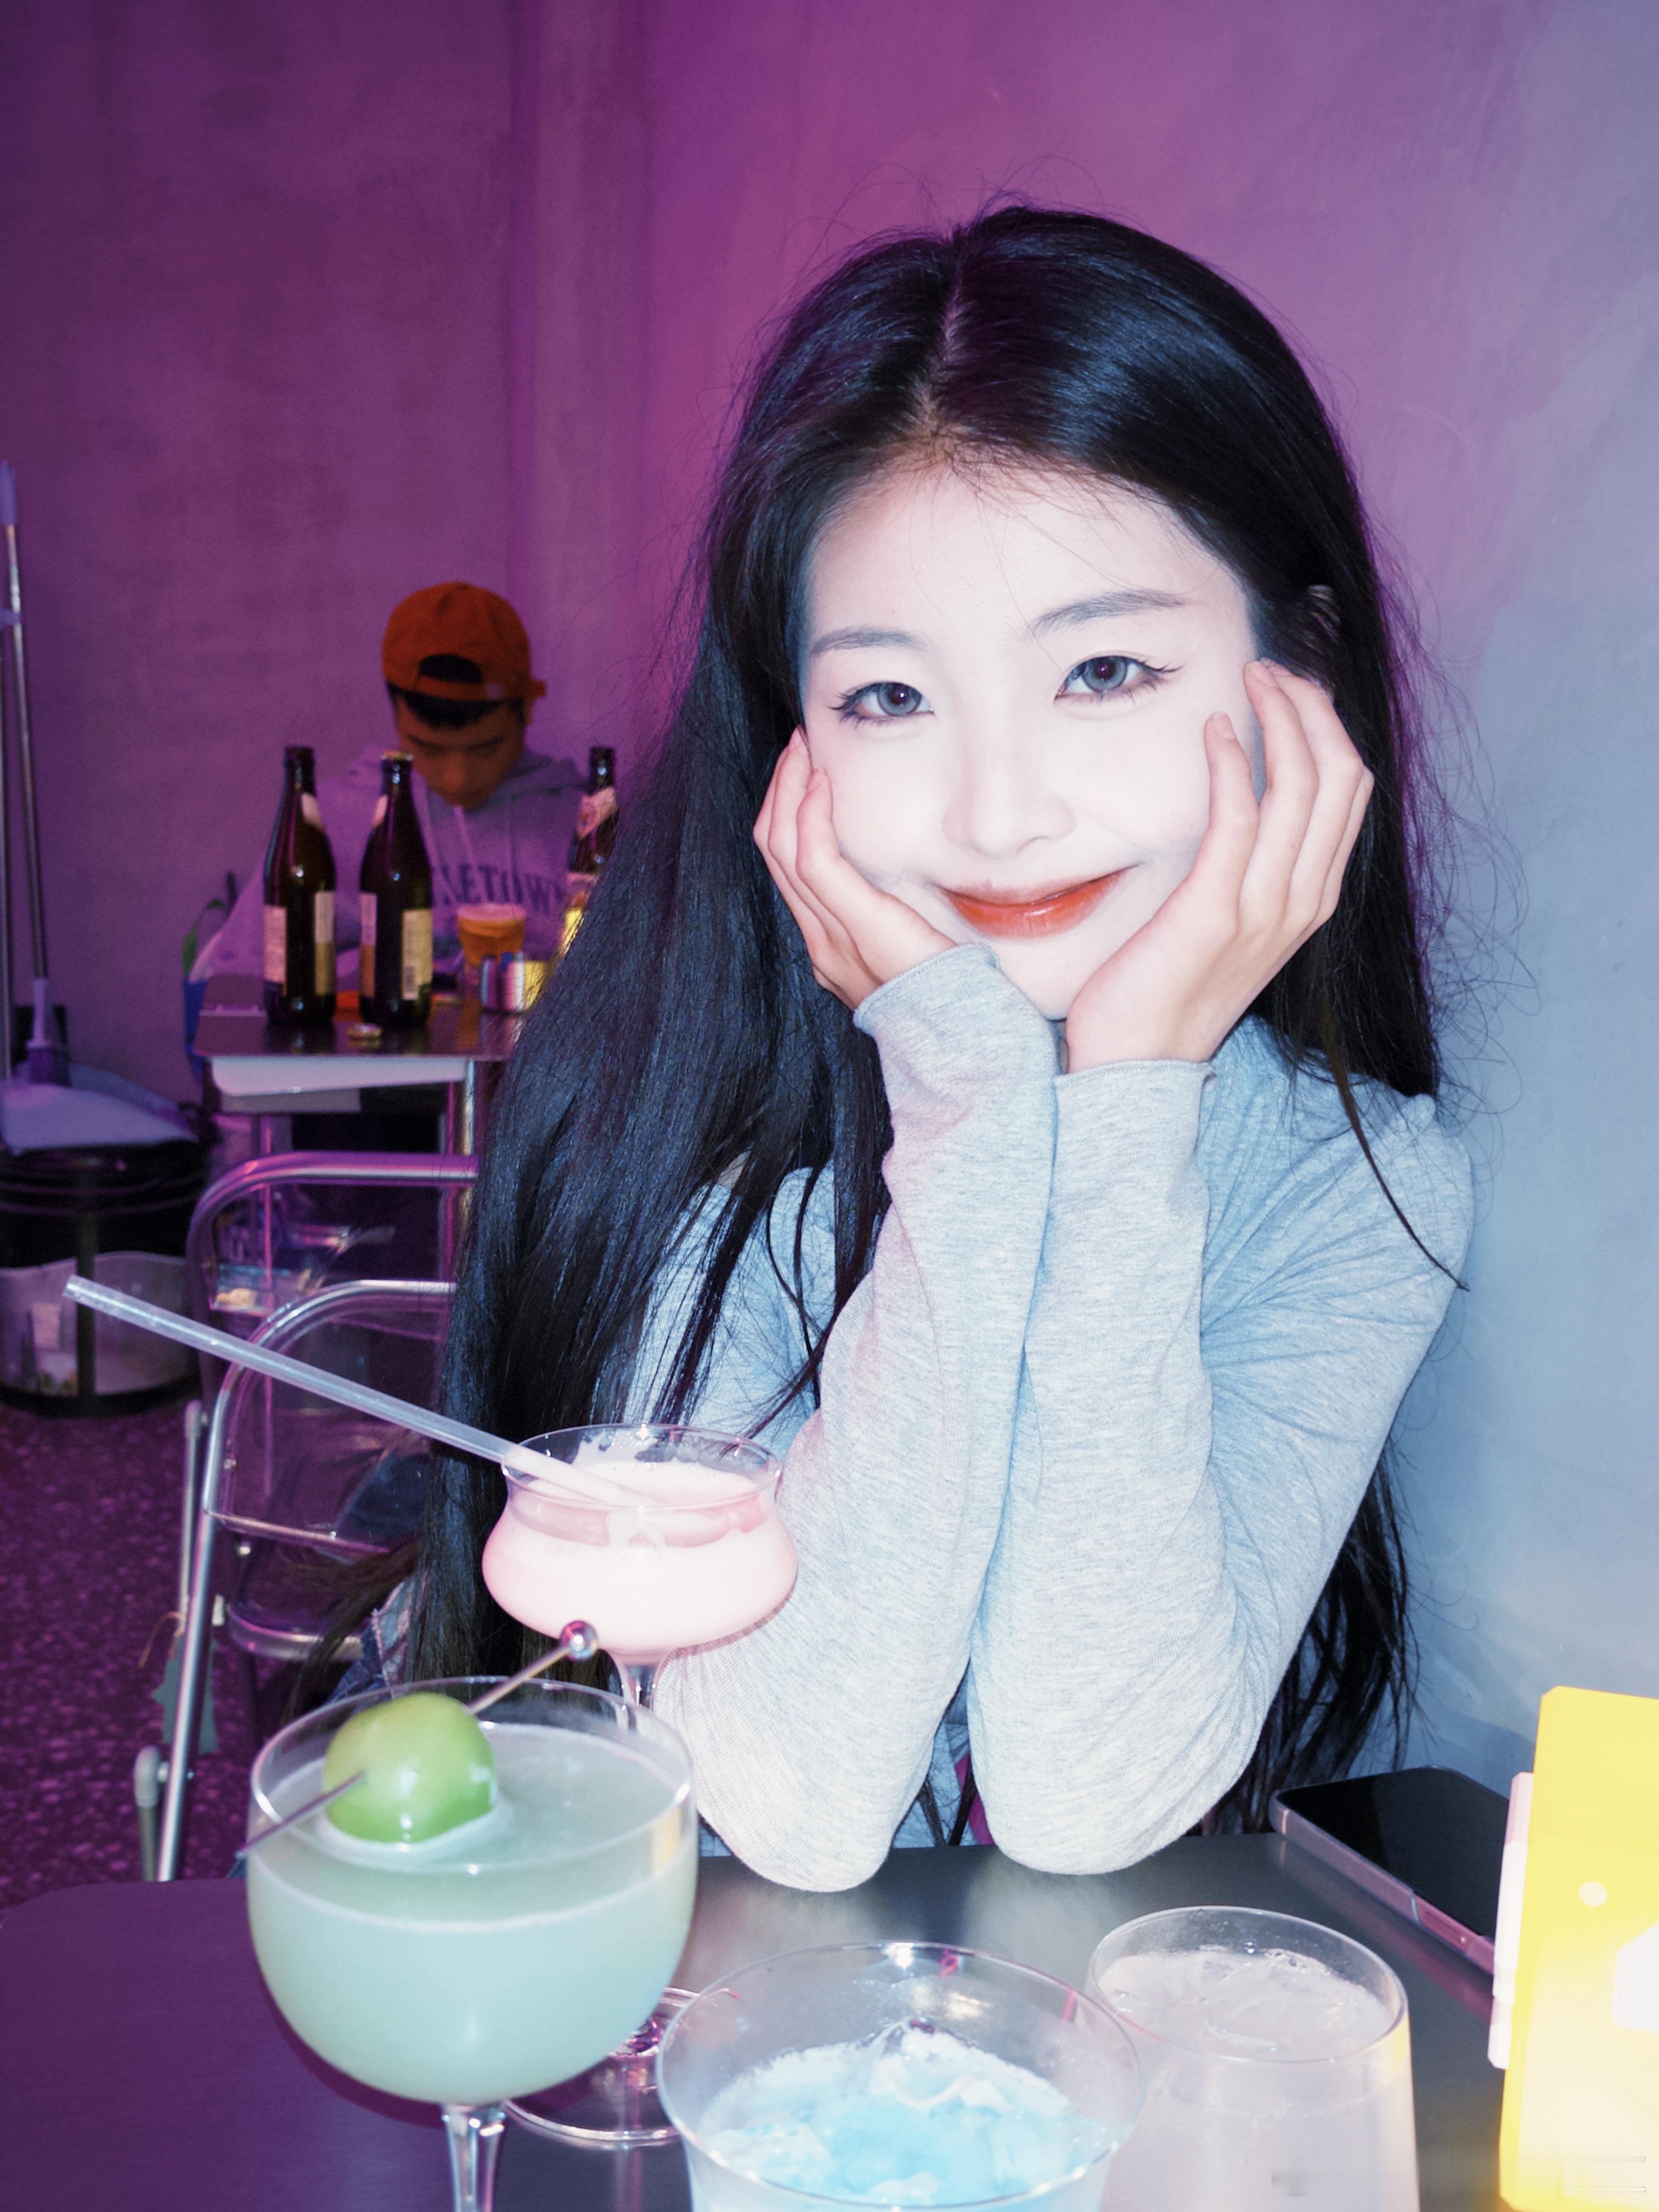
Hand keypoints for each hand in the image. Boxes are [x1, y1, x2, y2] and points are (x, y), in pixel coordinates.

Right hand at [755, 732, 951, 1009]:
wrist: (963, 1038)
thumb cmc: (952, 994)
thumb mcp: (917, 948)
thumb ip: (899, 918)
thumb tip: (908, 884)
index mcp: (831, 948)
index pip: (788, 871)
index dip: (786, 816)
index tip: (803, 773)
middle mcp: (820, 942)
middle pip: (774, 854)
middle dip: (780, 793)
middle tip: (795, 747)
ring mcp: (830, 938)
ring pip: (783, 850)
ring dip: (790, 791)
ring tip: (802, 750)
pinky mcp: (855, 927)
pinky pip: (815, 860)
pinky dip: (811, 815)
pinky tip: (822, 783)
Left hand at [1065, 664, 1372, 1069]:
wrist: (1137, 1061)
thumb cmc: (1170, 987)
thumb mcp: (1230, 921)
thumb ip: (1251, 867)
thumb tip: (1247, 801)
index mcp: (1313, 899)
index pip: (1351, 793)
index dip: (1329, 727)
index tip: (1293, 688)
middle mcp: (1302, 902)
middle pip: (1340, 777)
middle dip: (1313, 709)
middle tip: (1272, 669)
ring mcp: (1265, 909)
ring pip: (1303, 788)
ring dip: (1281, 718)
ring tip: (1252, 679)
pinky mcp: (1215, 911)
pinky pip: (1241, 819)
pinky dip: (1235, 763)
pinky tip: (1216, 729)